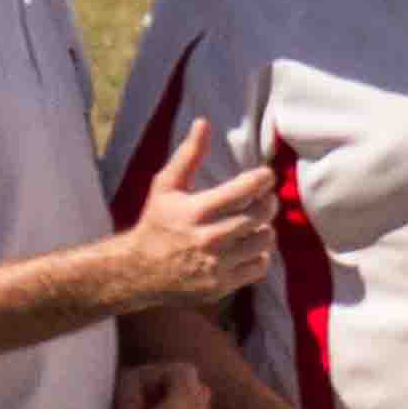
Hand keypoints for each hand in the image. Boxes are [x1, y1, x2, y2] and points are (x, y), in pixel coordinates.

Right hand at [108, 121, 275, 309]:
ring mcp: (217, 265)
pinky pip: (259, 265)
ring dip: (264, 228)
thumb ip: (188, 155)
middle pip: (260, 215)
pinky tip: (247, 245)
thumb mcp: (166, 185)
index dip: (263, 179)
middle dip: (267, 202)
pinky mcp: (223, 285)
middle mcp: (209, 238)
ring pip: (264, 240)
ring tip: (254, 222)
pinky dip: (260, 253)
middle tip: (264, 198)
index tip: (265, 176)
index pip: (245, 190)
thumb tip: (204, 123)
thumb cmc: (157, 222)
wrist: (140, 270)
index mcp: (197, 211)